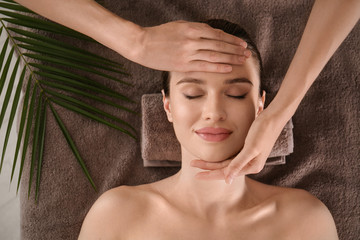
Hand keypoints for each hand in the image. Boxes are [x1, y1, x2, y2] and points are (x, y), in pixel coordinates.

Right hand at [133, 20, 250, 71]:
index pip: (217, 34)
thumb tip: (210, 35)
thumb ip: (195, 30)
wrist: (141, 44)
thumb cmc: (159, 34)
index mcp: (191, 28)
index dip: (231, 39)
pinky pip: (204, 65)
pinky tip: (228, 68)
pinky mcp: (183, 64)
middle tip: (247, 53)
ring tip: (242, 60)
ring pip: (215, 54)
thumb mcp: (178, 26)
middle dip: (235, 49)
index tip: (241, 43)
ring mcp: (188, 52)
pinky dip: (218, 66)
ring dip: (231, 58)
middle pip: (219, 44)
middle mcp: (192, 39)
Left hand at [191, 109, 287, 183]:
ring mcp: (248, 157)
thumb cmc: (263, 131)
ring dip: (212, 163)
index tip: (196, 175)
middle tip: (192, 165)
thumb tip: (227, 181)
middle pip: (224, 169)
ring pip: (226, 163)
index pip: (226, 174)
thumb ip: (238, 164)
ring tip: (198, 161)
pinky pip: (230, 158)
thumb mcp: (250, 148)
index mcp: (251, 167)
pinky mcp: (247, 150)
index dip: (210, 174)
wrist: (273, 117)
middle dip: (208, 167)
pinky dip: (221, 158)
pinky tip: (213, 158)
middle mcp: (250, 164)